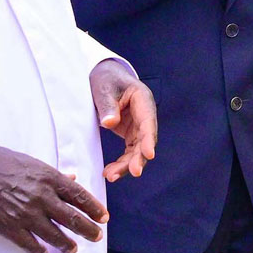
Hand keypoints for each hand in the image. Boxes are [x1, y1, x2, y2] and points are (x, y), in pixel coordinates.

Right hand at [0, 147, 106, 252]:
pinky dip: (39, 250)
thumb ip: (55, 175)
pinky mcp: (11, 227)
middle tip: (97, 237)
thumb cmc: (3, 163)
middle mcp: (42, 198)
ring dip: (67, 244)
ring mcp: (27, 215)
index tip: (103, 217)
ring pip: (55, 236)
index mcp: (50, 179)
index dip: (94, 209)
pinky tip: (44, 251)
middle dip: (89, 231)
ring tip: (74, 249)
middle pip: (73, 219)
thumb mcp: (33, 163)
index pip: (80, 197)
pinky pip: (31, 244)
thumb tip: (73, 179)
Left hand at [92, 59, 157, 180]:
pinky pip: (128, 152)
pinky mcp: (130, 134)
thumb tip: (109, 123)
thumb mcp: (104, 88)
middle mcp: (144, 116)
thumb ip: (107, 105)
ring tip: (111, 176)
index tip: (148, 155)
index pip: (148, 122)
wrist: (104, 77)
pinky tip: (109, 173)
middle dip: (139, 157)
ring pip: (137, 150)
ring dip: (126, 165)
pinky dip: (120, 163)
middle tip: (134, 172)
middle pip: (145, 140)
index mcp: (143, 100)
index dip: (149, 140)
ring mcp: (138, 126)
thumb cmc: (106, 79)